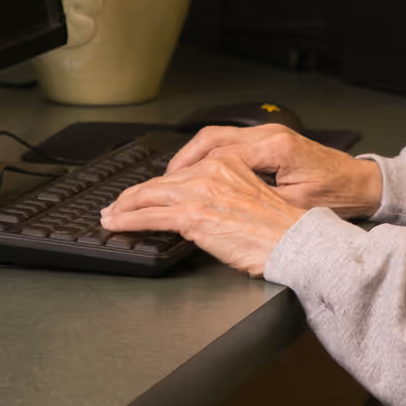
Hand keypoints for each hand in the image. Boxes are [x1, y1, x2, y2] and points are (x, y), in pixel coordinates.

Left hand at [101, 153, 306, 276]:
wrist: (294, 242)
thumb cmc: (280, 230)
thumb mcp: (250, 197)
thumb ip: (224, 194)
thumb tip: (201, 207)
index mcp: (227, 164)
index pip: (181, 172)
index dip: (158, 184)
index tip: (145, 192)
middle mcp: (211, 172)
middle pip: (161, 181)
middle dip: (134, 195)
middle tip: (117, 205)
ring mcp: (200, 192)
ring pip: (149, 195)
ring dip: (124, 207)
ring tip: (111, 216)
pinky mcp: (193, 215)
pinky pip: (150, 216)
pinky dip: (128, 220)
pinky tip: (116, 224)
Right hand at [167, 125, 382, 218]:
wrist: (362, 184)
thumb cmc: (337, 196)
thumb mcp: (297, 207)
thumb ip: (260, 204)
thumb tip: (224, 212)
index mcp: (273, 148)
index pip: (218, 154)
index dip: (187, 174)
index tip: (166, 190)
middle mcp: (267, 136)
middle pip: (210, 140)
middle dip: (179, 163)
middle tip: (156, 186)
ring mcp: (268, 135)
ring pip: (216, 139)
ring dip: (190, 158)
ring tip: (169, 180)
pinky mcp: (270, 143)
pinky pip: (229, 143)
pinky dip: (207, 156)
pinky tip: (196, 173)